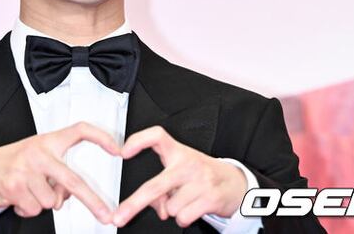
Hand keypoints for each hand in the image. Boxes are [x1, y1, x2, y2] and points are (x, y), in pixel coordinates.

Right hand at [0, 121, 119, 223]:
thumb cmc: (14, 162)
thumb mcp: (38, 159)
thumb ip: (56, 173)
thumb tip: (67, 196)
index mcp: (49, 140)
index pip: (80, 130)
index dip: (101, 137)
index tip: (118, 149)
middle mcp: (39, 151)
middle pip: (73, 179)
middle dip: (92, 201)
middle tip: (105, 214)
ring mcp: (26, 168)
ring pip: (52, 202)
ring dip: (42, 203)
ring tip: (29, 191)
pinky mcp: (14, 184)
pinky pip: (35, 209)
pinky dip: (28, 209)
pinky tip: (19, 197)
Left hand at [113, 126, 246, 227]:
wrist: (234, 182)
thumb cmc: (200, 174)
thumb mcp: (181, 172)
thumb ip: (163, 186)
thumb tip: (158, 208)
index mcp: (178, 151)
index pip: (157, 136)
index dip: (139, 141)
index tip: (123, 151)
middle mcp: (188, 163)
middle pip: (155, 185)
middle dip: (134, 204)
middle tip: (118, 217)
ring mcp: (200, 180)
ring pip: (170, 208)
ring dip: (173, 210)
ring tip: (185, 199)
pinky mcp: (211, 197)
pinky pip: (183, 217)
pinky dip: (184, 218)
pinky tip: (193, 208)